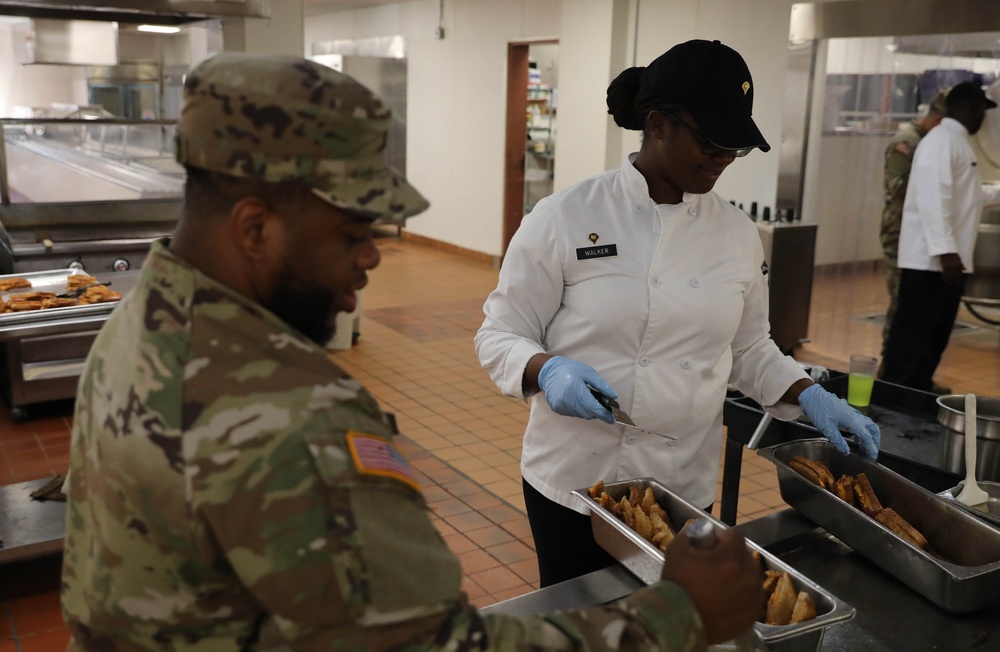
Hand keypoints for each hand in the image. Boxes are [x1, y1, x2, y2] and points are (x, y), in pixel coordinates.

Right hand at [537, 356, 615, 422]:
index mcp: (576, 389)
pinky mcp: (557, 408)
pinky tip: (579, 401)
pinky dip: (579, 410)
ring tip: (589, 401)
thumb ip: (601, 385)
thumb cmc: (570, 369)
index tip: (613, 418)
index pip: (593, 407)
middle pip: (588, 414)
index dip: (604, 414)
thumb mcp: (588, 373)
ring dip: (588, 411)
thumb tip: (613, 396)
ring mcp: (560, 406)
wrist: (549, 371)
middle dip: (597, 412)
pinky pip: (572, 413)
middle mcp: (566, 400)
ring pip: (580, 415)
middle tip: (603, 407)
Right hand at [661, 527, 763, 643]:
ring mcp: (754, 597)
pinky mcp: (754, 614)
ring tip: (719, 585)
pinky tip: (725, 599)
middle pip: (744, 555)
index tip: (711, 546)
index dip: (721, 538)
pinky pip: (752, 596)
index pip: (735, 535)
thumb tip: (699, 532)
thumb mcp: (676, 550)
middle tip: (713, 567)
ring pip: (750, 575)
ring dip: (739, 575)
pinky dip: (742, 594)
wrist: (678, 623)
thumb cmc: (677, 586)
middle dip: (731, 556)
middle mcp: (748, 576)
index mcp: (732, 558)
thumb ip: (689, 534)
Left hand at [798, 383, 879, 458]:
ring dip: (869, 436)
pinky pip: (861, 423)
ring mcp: (853, 413)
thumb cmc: (819, 411)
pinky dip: (862, 431)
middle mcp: (855, 416)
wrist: (812, 396)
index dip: (871, 447)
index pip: (867, 436)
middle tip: (871, 452)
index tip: (872, 457)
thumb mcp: (827, 429)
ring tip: (863, 447)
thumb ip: (838, 441)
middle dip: (874, 441)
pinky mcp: (848, 412)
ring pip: (868, 425)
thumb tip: (846, 452)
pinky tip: (855, 438)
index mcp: (852, 420)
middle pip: (872, 429)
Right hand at [939, 253, 964, 284]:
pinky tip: (944, 279)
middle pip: (954, 276)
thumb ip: (961, 264)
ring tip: (949, 283)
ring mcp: (950, 267)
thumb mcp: (959, 259)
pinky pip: (945, 274)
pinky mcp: (945, 267)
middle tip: (952, 283)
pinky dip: (944, 277)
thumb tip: (965, 269)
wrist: (947, 251)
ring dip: (949, 280)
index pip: (959, 274)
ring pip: (950, 276)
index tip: (957, 282)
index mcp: (959, 265)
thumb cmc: (953, 254)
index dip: (958, 279)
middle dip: (954, 280)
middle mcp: (955, 267)